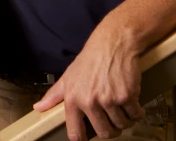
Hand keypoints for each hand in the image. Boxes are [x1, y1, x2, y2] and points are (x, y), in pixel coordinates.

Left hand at [33, 18, 144, 140]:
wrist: (112, 43)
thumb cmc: (89, 60)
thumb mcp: (68, 76)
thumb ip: (53, 95)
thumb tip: (38, 108)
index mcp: (73, 99)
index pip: (75, 134)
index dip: (82, 138)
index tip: (88, 136)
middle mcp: (90, 102)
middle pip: (105, 133)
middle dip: (111, 128)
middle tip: (112, 116)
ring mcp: (109, 100)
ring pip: (122, 125)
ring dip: (125, 119)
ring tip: (121, 105)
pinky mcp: (126, 96)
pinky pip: (136, 115)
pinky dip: (137, 111)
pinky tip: (132, 100)